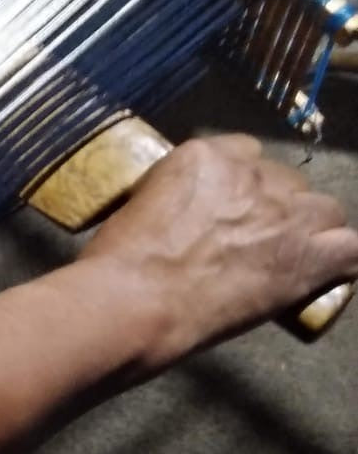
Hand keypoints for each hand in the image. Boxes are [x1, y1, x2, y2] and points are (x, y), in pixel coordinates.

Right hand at [81, 135, 357, 364]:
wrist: (135, 301)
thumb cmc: (119, 263)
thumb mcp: (139, 207)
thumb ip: (171, 201)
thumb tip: (179, 220)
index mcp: (206, 156)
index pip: (245, 153)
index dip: (243, 184)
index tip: (230, 208)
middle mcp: (251, 176)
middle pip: (286, 182)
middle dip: (274, 208)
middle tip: (251, 241)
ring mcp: (284, 215)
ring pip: (324, 210)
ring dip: (311, 230)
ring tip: (287, 256)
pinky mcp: (306, 257)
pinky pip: (350, 251)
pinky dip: (340, 262)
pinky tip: (322, 274)